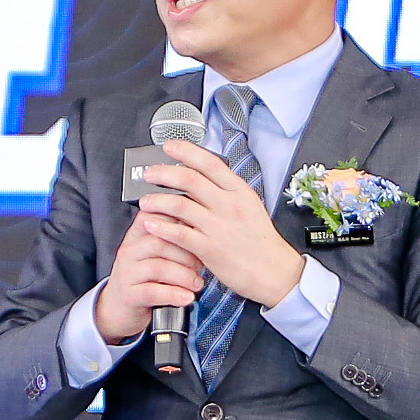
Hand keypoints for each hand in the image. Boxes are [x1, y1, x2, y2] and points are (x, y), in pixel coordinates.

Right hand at [91, 223, 211, 346]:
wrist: (118, 308)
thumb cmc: (143, 279)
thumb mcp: (154, 255)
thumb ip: (171, 240)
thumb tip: (201, 230)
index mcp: (137, 236)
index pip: (155, 218)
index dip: (179, 223)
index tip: (198, 232)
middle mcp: (129, 251)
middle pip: (160, 242)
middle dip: (187, 254)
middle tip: (202, 265)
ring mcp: (126, 273)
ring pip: (158, 267)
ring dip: (184, 276)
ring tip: (197, 283)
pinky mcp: (128, 295)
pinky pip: (152, 292)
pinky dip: (174, 295)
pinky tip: (187, 297)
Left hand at [126, 138, 307, 313]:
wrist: (274, 272)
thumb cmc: (260, 242)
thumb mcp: (250, 206)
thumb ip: (227, 192)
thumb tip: (202, 177)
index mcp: (239, 191)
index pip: (209, 162)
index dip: (185, 151)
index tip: (169, 147)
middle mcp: (229, 205)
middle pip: (189, 179)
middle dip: (163, 173)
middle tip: (150, 174)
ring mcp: (219, 227)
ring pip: (180, 204)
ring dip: (157, 200)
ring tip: (146, 201)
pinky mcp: (210, 249)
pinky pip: (179, 233)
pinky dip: (161, 227)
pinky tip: (151, 224)